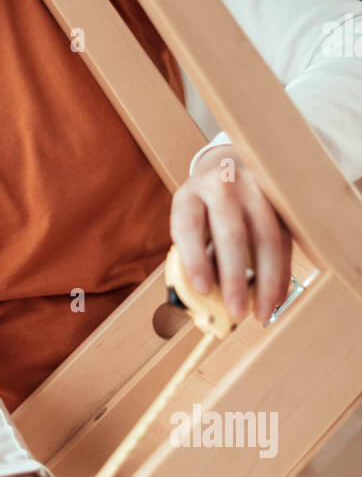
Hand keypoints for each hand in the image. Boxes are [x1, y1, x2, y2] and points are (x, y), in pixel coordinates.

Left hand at [171, 143, 291, 321]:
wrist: (231, 165)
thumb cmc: (204, 207)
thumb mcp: (189, 222)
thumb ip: (192, 257)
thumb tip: (204, 302)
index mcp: (191, 194)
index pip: (189, 226)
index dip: (195, 259)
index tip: (203, 290)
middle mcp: (224, 186)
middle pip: (231, 233)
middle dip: (235, 278)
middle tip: (236, 311)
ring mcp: (257, 190)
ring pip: (267, 238)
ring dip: (267, 281)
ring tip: (262, 311)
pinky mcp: (281, 201)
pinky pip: (286, 240)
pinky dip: (282, 272)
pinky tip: (277, 295)